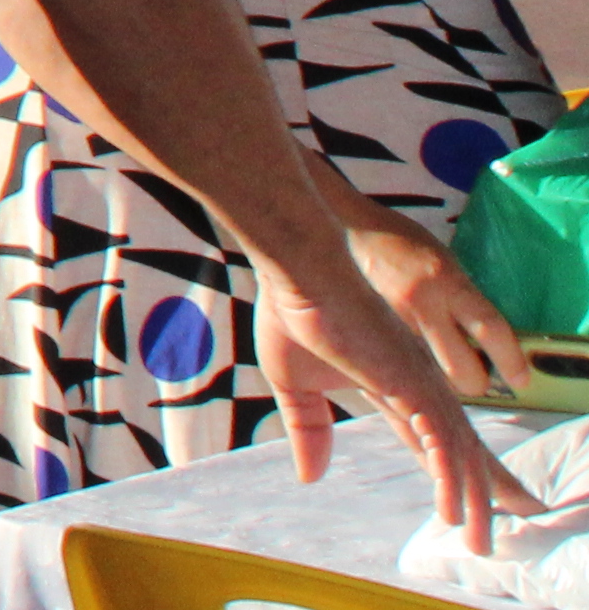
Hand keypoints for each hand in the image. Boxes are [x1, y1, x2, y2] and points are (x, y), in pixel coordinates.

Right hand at [252, 239, 508, 546]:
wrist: (299, 271)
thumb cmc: (292, 313)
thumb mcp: (293, 384)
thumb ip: (307, 428)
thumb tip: (308, 476)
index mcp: (392, 388)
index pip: (435, 439)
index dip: (458, 471)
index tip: (481, 498)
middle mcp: (417, 389)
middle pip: (464, 448)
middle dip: (491, 487)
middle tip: (521, 514)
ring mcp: (419, 386)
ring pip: (460, 454)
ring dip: (474, 500)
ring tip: (480, 540)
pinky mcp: (412, 384)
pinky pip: (439, 443)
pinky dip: (449, 479)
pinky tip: (453, 509)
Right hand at [344, 211, 525, 402]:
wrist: (342, 227)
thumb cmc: (400, 244)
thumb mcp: (444, 263)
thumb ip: (463, 300)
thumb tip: (488, 344)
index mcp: (445, 279)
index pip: (491, 330)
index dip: (512, 362)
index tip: (521, 378)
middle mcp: (419, 303)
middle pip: (463, 372)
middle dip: (475, 380)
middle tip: (473, 370)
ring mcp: (390, 323)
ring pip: (432, 380)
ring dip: (443, 382)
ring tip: (440, 369)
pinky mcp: (368, 334)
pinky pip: (402, 370)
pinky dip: (413, 377)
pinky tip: (411, 371)